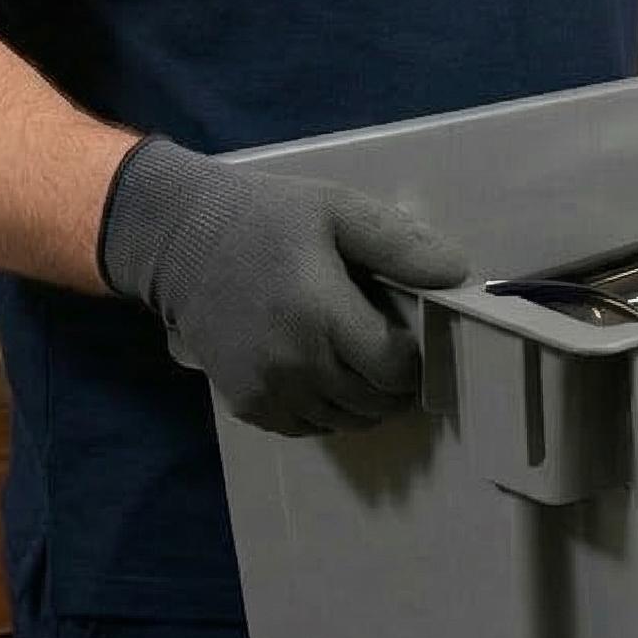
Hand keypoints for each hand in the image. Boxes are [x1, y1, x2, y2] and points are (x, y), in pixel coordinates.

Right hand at [98, 135, 469, 436]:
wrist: (180, 241)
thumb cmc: (266, 219)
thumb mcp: (337, 209)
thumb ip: (398, 243)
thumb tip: (458, 273)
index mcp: (322, 314)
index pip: (396, 369)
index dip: (415, 360)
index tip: (411, 338)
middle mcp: (295, 363)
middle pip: (374, 403)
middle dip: (394, 385)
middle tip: (392, 354)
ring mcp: (268, 389)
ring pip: (344, 422)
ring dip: (363, 402)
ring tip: (359, 365)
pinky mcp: (245, 404)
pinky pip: (307, 428)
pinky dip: (325, 411)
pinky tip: (322, 375)